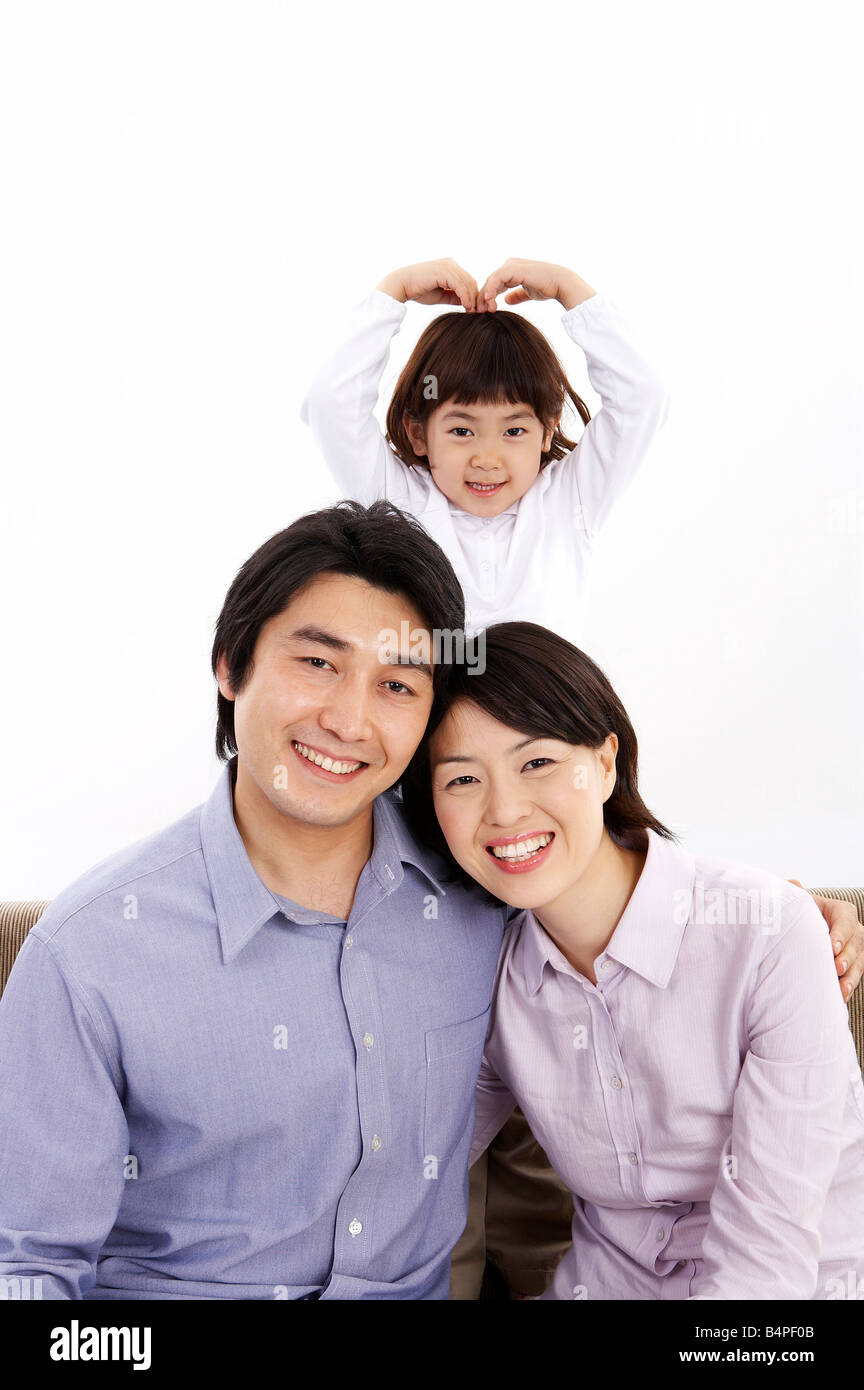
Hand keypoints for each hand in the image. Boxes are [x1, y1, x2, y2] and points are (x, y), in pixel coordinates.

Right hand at [376, 259, 479, 310]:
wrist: (401, 285)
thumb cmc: (418, 290)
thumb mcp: (441, 294)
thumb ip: (454, 296)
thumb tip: (467, 303)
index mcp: (450, 266)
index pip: (468, 280)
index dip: (473, 295)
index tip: (474, 310)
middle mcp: (451, 263)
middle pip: (470, 281)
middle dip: (475, 297)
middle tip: (478, 312)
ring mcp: (448, 266)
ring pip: (467, 283)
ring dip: (471, 298)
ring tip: (472, 311)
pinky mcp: (443, 271)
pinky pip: (460, 285)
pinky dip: (465, 296)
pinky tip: (466, 307)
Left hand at [478, 258, 596, 312]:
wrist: (560, 284)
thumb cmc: (547, 288)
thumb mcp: (527, 293)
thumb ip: (517, 295)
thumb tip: (506, 301)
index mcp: (512, 270)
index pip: (494, 284)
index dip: (487, 297)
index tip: (484, 312)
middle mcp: (510, 265)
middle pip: (490, 282)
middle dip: (483, 298)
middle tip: (479, 312)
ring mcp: (511, 266)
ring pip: (491, 281)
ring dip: (485, 296)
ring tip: (484, 310)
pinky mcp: (514, 269)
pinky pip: (496, 279)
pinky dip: (491, 290)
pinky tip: (489, 301)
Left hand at [791, 881, 863, 1000]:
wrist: (808, 931)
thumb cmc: (804, 915)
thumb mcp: (802, 904)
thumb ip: (797, 895)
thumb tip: (792, 883)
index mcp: (841, 911)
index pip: (845, 920)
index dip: (840, 934)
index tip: (832, 947)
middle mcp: (854, 929)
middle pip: (855, 943)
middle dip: (847, 957)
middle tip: (837, 968)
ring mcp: (857, 948)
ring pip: (859, 962)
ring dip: (850, 977)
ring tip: (841, 989)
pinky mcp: (855, 964)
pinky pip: (855, 976)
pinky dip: (848, 987)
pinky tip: (841, 997)